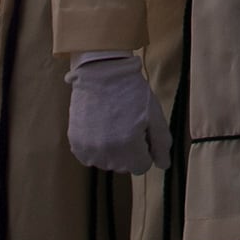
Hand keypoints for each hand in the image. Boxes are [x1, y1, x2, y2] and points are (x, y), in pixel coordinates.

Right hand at [65, 50, 170, 172]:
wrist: (101, 72)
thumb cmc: (131, 91)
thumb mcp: (154, 115)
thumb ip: (162, 143)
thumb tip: (164, 166)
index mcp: (129, 146)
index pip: (141, 167)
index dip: (144, 149)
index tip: (140, 131)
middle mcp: (107, 152)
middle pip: (124, 166)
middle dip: (129, 150)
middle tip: (126, 123)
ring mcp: (89, 149)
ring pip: (107, 162)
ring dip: (112, 150)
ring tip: (112, 123)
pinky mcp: (76, 143)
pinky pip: (90, 157)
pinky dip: (96, 147)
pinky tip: (99, 127)